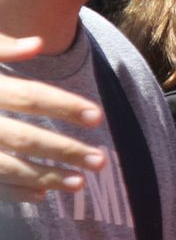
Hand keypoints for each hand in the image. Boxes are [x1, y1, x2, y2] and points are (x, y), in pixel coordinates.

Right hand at [0, 33, 106, 200]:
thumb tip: (37, 44)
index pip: (29, 97)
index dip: (64, 106)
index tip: (98, 117)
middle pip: (23, 138)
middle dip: (63, 150)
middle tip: (101, 160)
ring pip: (6, 168)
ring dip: (44, 177)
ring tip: (80, 183)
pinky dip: (12, 191)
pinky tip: (41, 195)